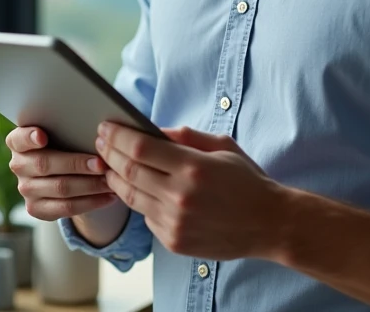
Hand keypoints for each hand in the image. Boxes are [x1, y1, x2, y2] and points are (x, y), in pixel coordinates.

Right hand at [7, 126, 118, 220]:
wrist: (60, 171)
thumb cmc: (64, 142)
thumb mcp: (60, 132)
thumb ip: (68, 129)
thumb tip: (99, 130)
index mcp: (18, 142)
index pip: (18, 138)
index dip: (29, 137)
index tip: (43, 136)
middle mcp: (18, 165)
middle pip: (45, 164)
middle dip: (76, 164)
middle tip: (101, 164)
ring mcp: (25, 189)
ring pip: (60, 188)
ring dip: (89, 185)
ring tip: (110, 181)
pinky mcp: (36, 208)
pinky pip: (66, 208)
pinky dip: (91, 202)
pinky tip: (108, 197)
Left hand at [96, 122, 284, 260]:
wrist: (269, 223)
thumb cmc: (246, 180)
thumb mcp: (222, 147)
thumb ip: (186, 136)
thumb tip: (152, 129)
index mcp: (193, 167)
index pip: (140, 148)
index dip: (117, 136)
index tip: (105, 127)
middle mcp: (181, 196)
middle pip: (128, 172)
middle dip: (108, 153)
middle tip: (100, 142)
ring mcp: (175, 222)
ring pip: (130, 197)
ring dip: (114, 178)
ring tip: (109, 165)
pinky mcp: (174, 241)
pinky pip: (146, 217)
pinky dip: (138, 201)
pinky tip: (138, 189)